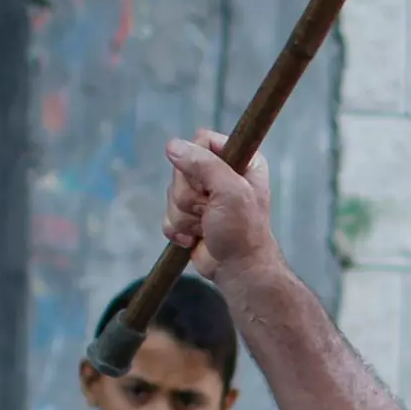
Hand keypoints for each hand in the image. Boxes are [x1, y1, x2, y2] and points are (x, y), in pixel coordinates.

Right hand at [163, 133, 278, 279]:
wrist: (238, 270)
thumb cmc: (243, 231)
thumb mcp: (229, 190)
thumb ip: (202, 164)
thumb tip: (173, 146)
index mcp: (240, 160)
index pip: (201, 140)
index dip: (197, 162)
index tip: (210, 185)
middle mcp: (221, 174)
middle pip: (181, 168)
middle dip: (190, 196)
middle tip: (210, 211)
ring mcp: (204, 196)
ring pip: (171, 194)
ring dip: (186, 216)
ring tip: (206, 227)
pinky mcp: (190, 217)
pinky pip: (167, 215)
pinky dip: (178, 230)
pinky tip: (195, 238)